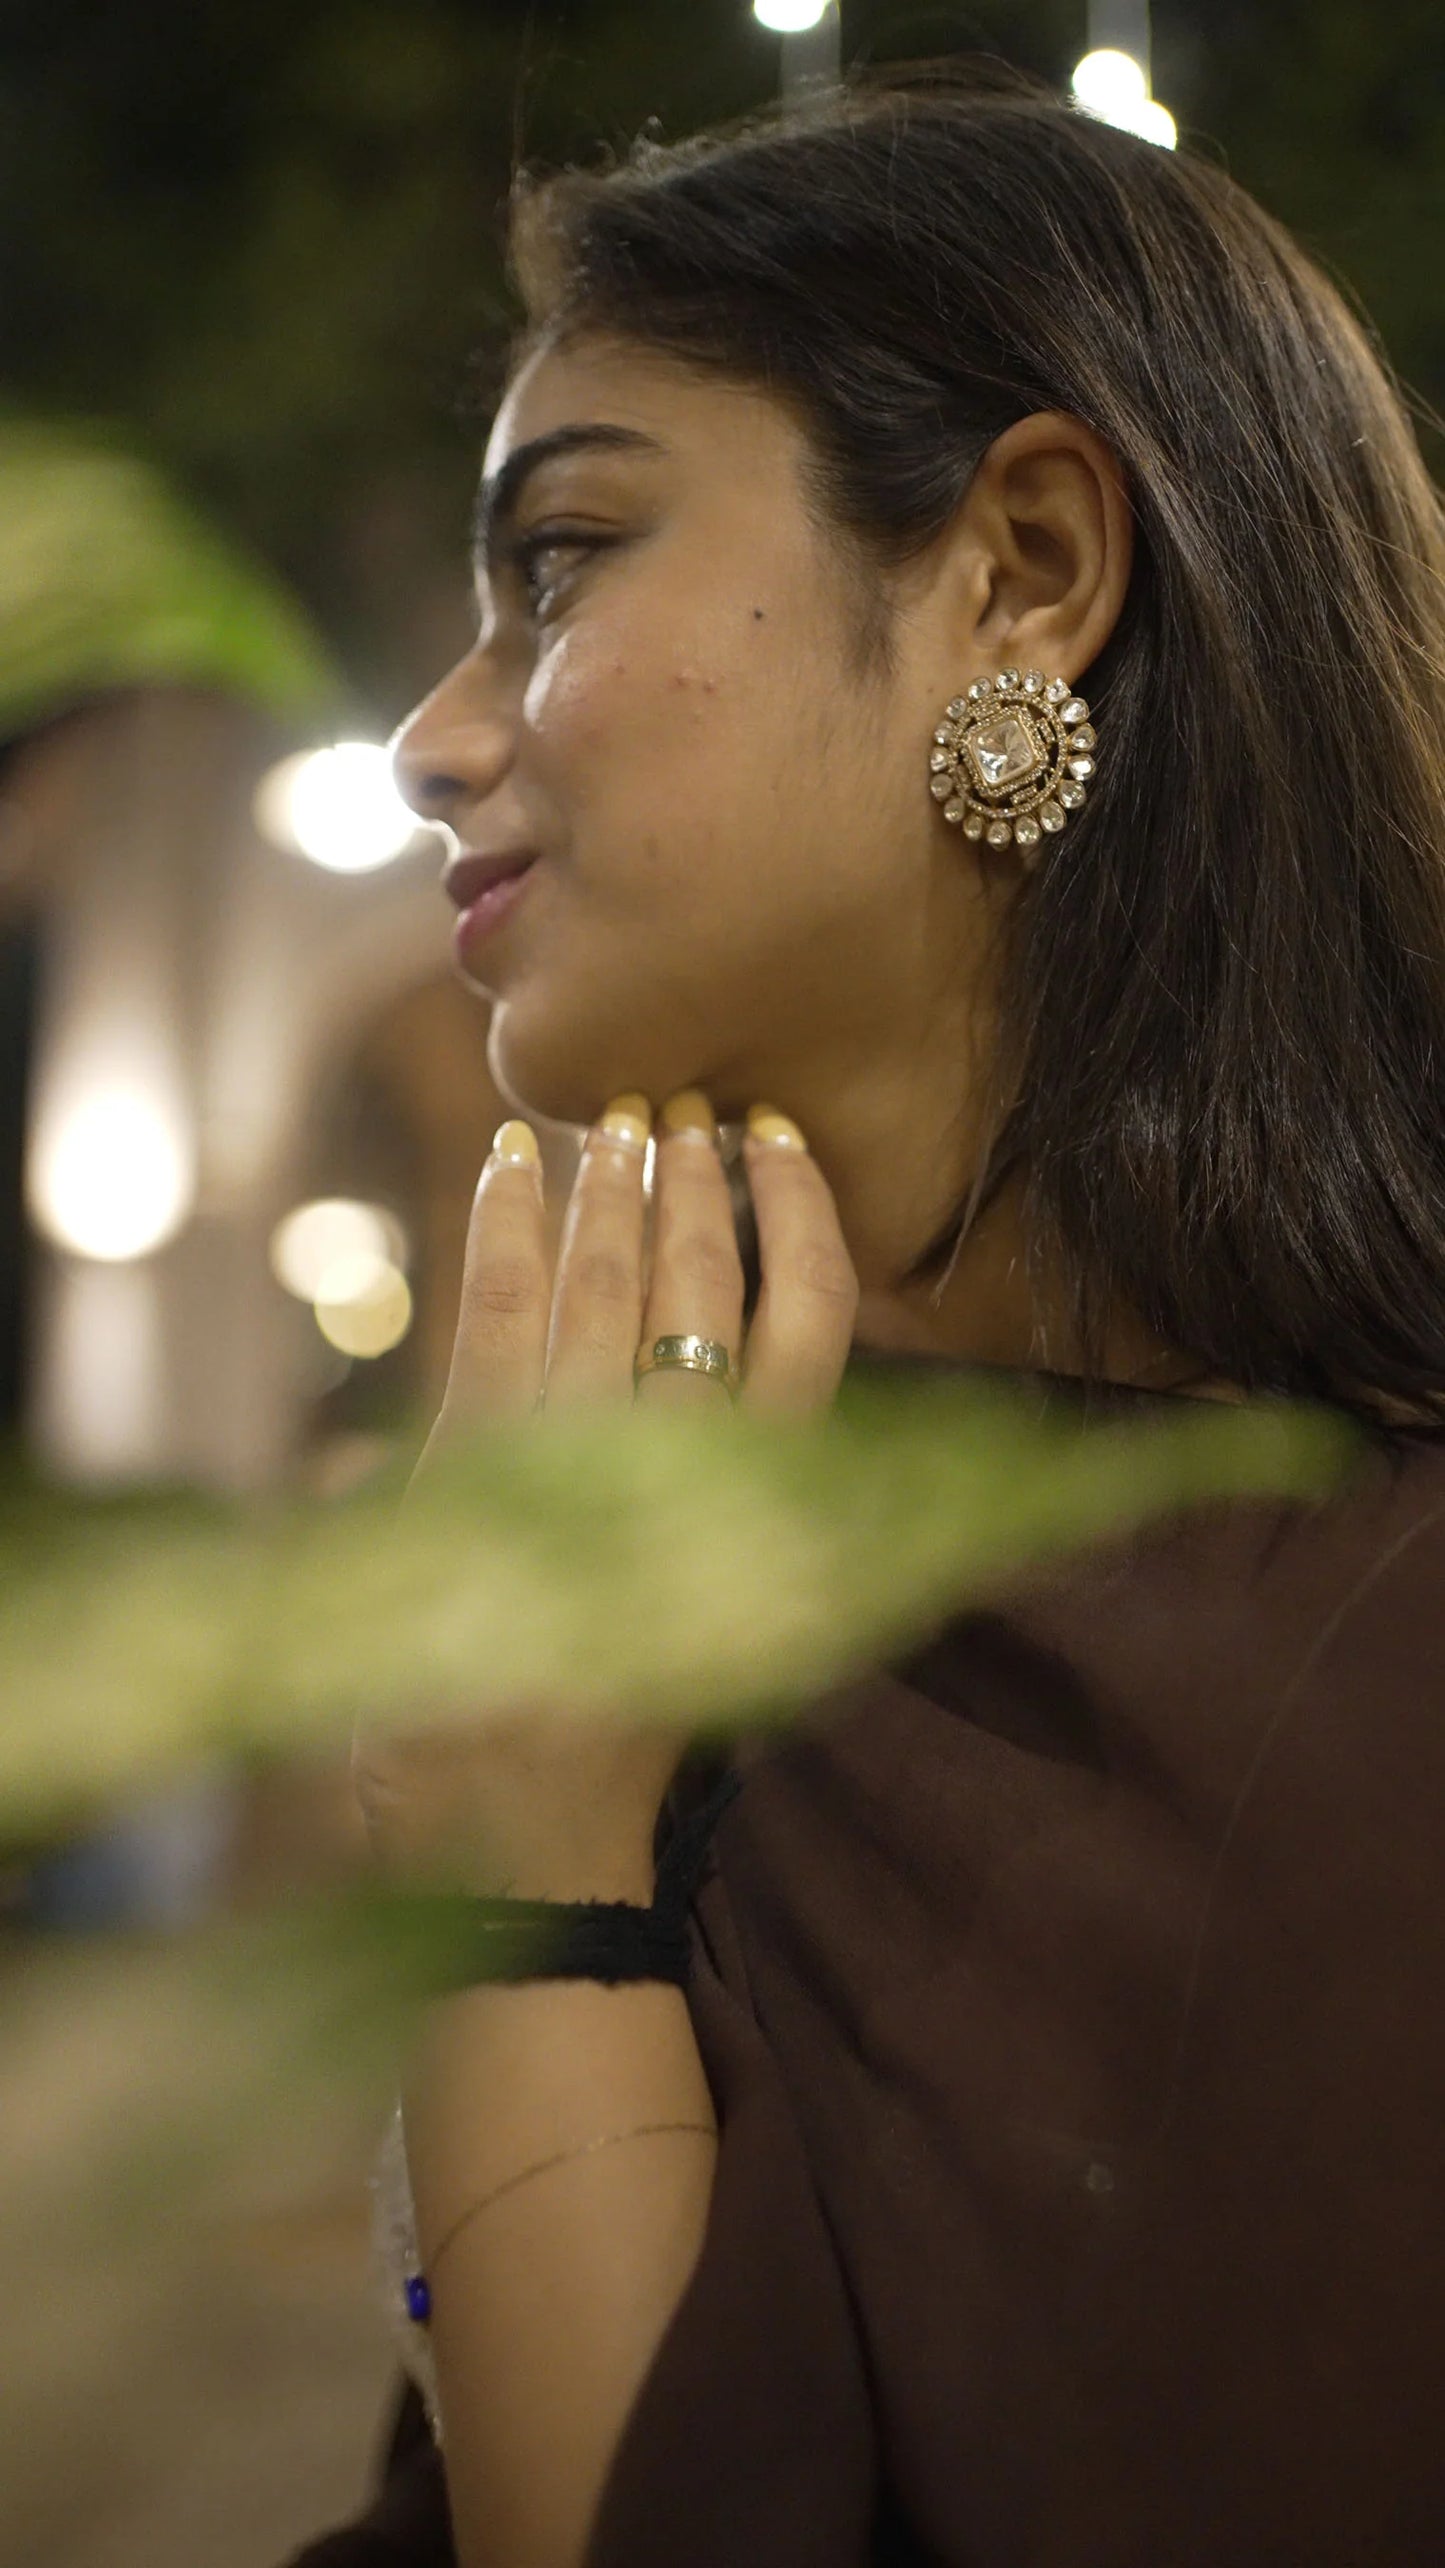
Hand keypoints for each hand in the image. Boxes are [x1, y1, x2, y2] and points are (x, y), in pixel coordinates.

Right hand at [353, 1091, 857, 1898]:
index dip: (508, 1224)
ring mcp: (702, 1509)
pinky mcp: (771, 1529)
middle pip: (630, 1299)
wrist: (540, 1859)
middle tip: (636, 1104)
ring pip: (739, 1319)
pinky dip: (810, 1286)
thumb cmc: (433, 1739)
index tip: (515, 1144)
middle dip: (633, 1188)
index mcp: (487, 1505)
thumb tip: (387, 1419)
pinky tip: (797, 1226)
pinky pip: (808, 1378)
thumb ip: (392, 1498)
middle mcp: (600, 1494)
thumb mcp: (381, 1614)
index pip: (504, 1322)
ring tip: (723, 1125)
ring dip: (730, 1212)